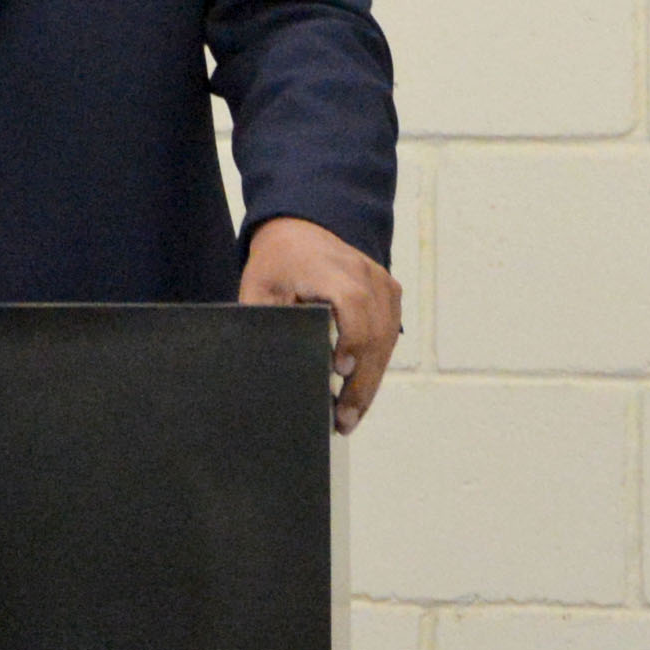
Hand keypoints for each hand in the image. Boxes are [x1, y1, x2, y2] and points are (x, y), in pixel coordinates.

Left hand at [240, 215, 400, 434]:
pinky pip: (390, 334)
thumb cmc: (277, 264)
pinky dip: (377, 364)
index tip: (340, 370)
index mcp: (327, 267)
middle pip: (374, 329)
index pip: (352, 302)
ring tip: (352, 416)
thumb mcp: (259, 288)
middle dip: (361, 379)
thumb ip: (265, 322)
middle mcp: (362, 271)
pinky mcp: (389, 292)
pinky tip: (362, 392)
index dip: (352, 337)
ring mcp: (380, 281)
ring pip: (387, 337)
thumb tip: (266, 368)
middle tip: (345, 420)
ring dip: (371, 379)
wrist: (299, 230)